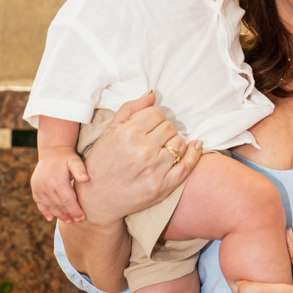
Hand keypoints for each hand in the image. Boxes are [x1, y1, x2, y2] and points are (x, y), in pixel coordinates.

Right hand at [31, 149, 88, 224]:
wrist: (52, 152)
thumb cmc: (67, 158)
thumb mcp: (75, 161)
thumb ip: (80, 169)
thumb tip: (86, 179)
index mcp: (57, 181)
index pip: (68, 201)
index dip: (75, 211)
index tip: (82, 217)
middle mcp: (46, 186)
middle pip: (59, 205)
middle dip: (69, 214)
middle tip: (77, 220)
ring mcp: (39, 188)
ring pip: (50, 206)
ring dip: (58, 214)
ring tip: (68, 220)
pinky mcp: (35, 189)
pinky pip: (39, 203)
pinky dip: (45, 211)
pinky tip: (50, 217)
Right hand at [76, 92, 201, 226]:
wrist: (98, 197)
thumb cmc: (103, 161)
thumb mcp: (110, 131)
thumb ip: (131, 109)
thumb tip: (153, 94)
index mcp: (128, 133)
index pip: (157, 113)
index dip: (153, 118)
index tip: (148, 126)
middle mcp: (143, 150)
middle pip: (169, 127)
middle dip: (163, 131)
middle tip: (153, 140)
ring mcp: (154, 170)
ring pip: (180, 143)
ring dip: (174, 143)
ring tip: (162, 149)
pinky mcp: (163, 187)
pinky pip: (188, 165)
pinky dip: (194, 154)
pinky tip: (195, 146)